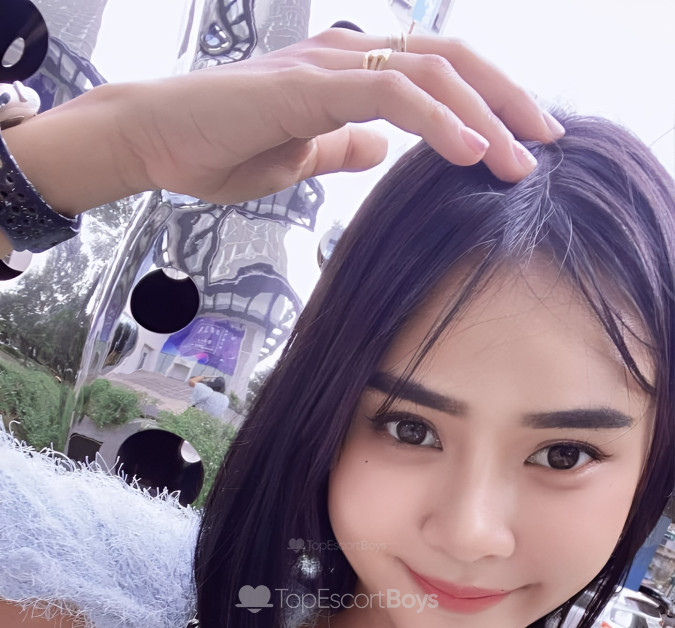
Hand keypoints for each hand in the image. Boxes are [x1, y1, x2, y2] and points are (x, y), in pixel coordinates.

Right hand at [117, 28, 563, 205]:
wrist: (152, 141)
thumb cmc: (215, 148)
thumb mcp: (298, 156)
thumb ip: (341, 148)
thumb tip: (380, 151)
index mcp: (349, 72)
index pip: (437, 73)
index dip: (488, 100)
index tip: (524, 141)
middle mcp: (347, 55)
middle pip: (451, 60)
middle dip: (509, 99)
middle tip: (548, 144)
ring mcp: (330, 65)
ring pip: (432, 70)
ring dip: (486, 116)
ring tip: (519, 161)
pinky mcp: (309, 86)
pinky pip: (389, 94)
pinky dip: (438, 121)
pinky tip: (469, 151)